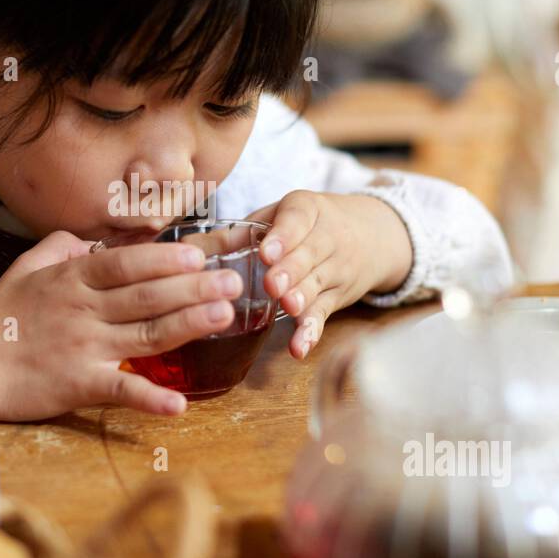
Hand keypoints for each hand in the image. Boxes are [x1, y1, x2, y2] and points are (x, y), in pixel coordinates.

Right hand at [0, 231, 244, 419]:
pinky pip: (120, 389)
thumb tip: (90, 238)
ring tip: (225, 315)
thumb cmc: (1, 315)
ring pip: (145, 334)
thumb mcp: (27, 267)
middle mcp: (83, 309)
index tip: (200, 253)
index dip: (165, 258)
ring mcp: (83, 347)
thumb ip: (62, 246)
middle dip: (195, 286)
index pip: (127, 263)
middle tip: (235, 281)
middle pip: (147, 295)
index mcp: (74, 279)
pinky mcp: (78, 385)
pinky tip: (179, 404)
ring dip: (189, 324)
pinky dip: (150, 398)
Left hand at [246, 190, 412, 358]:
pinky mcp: (337, 297)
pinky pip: (324, 314)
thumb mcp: (278, 216)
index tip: (268, 252)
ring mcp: (336, 269)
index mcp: (307, 209)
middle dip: (291, 270)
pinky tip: (299, 348)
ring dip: (303, 297)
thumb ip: (236, 234)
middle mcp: (327, 237)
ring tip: (289, 307)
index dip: (283, 237)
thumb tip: (187, 251)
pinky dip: (312, 332)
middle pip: (309, 255)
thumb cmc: (307, 225)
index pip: (297, 220)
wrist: (372, 233)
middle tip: (273, 285)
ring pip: (318, 284)